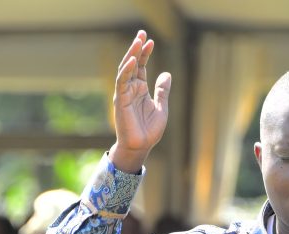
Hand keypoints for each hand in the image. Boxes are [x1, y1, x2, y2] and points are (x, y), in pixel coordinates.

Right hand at [109, 29, 171, 172]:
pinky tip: (132, 60)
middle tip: (142, 33)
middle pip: (132, 63)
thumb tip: (167, 73)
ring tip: (138, 40)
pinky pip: (122, 82)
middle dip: (137, 48)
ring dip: (131, 54)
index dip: (145, 53)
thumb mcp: (161, 107)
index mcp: (140, 89)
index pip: (141, 66)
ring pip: (125, 69)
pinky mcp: (121, 100)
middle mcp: (131, 88)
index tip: (151, 41)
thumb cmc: (149, 130)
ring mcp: (124, 93)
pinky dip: (126, 71)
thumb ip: (162, 91)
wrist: (140, 146)